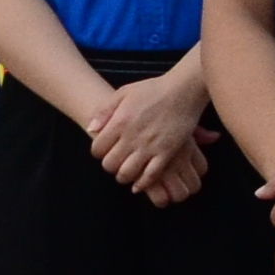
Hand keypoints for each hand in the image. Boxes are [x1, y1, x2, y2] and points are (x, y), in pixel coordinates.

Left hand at [89, 69, 213, 209]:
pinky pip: (150, 176)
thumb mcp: (123, 92)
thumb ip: (104, 111)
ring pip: (127, 173)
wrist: (183, 90)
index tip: (104, 150)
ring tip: (126, 172)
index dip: (98, 152)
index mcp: (119, 122)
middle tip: (116, 161)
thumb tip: (91, 129)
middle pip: (110, 164)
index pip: (97, 149)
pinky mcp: (166, 153)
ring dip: (123, 176)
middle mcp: (132, 137)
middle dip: (109, 165)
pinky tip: (139, 184)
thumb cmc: (153, 89)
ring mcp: (150, 147)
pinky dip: (142, 184)